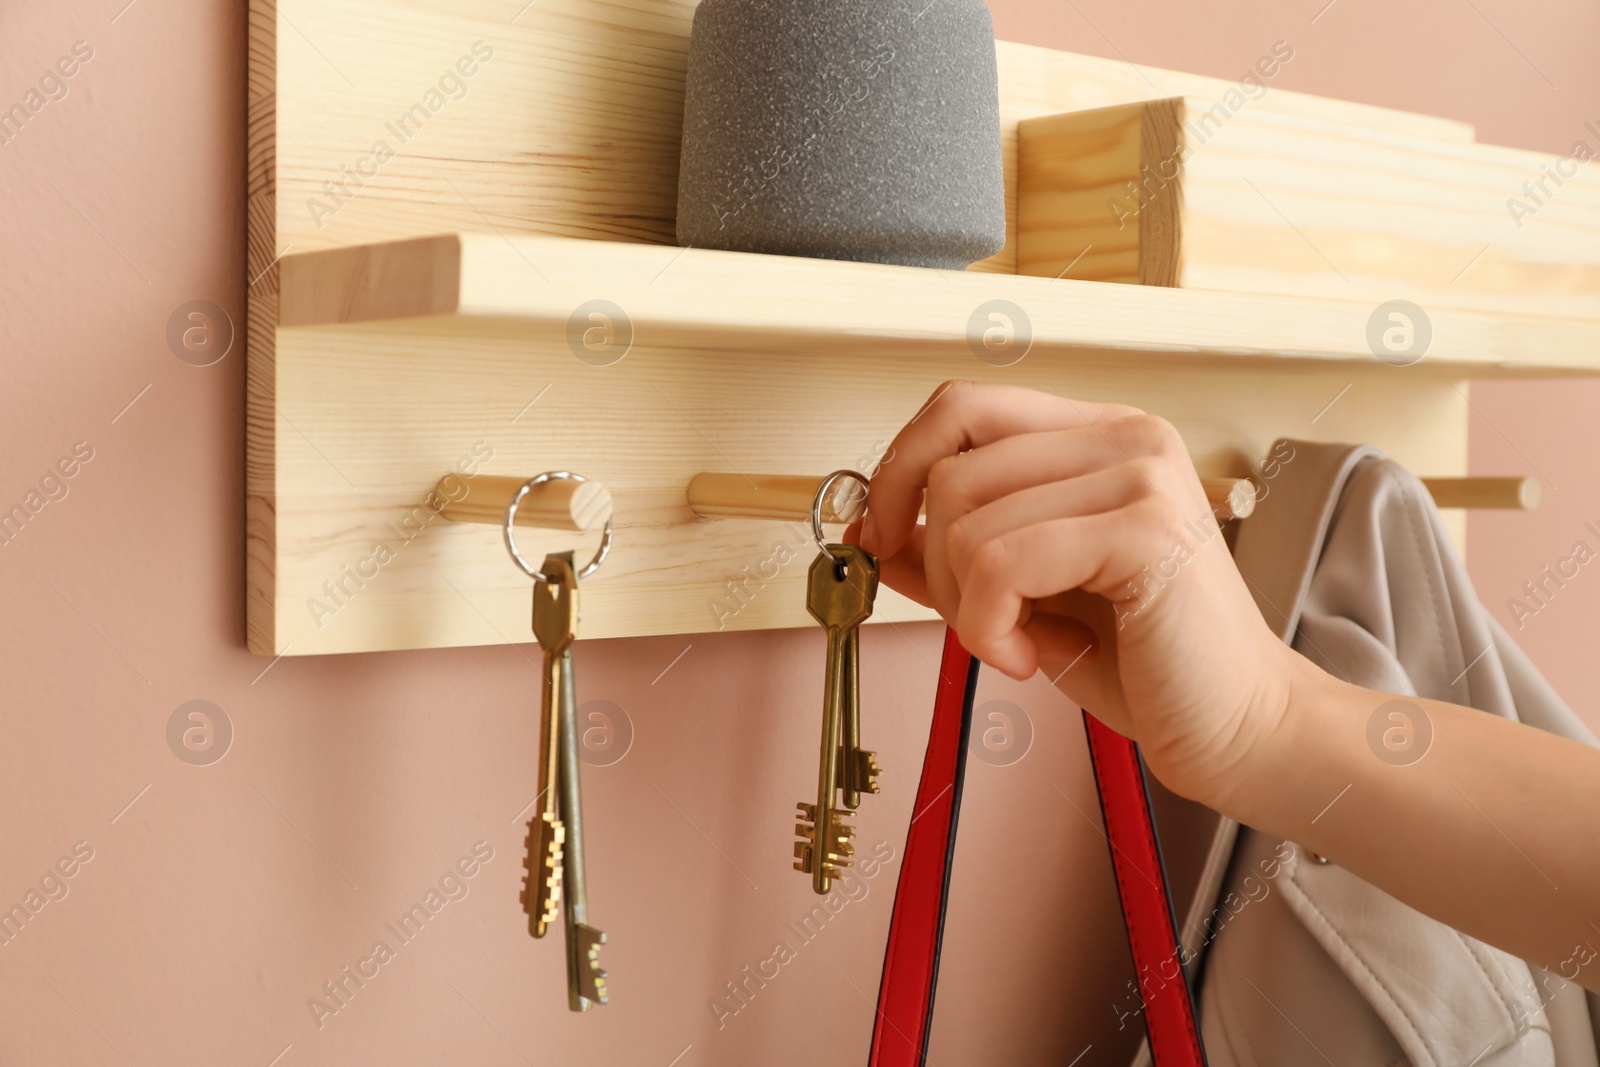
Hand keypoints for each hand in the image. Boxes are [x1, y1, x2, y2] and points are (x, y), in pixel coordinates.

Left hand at [857, 381, 1299, 803]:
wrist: (1239, 729)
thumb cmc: (1144, 664)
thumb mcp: (1024, 596)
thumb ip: (952, 553)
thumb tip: (872, 531)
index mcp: (1099, 435)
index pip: (962, 406)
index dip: (899, 467)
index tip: (878, 534)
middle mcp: (1125, 435)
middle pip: (951, 464)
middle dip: (930, 560)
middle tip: (973, 619)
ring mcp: (1141, 473)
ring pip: (965, 519)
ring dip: (963, 605)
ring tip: (1012, 642)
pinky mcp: (1146, 528)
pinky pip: (1000, 562)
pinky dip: (987, 626)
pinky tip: (1026, 657)